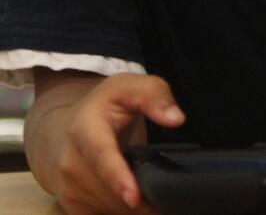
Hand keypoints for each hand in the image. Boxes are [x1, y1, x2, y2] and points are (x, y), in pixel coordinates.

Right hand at [45, 73, 183, 214]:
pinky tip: (140, 203)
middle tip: (172, 196)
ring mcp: (68, 188)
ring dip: (137, 209)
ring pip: (110, 209)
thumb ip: (155, 95)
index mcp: (85, 129)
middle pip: (110, 192)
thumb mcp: (130, 87)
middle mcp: (70, 162)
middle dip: (144, 199)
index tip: (135, 197)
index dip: (118, 178)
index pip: (101, 157)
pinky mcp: (71, 206)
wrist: (66, 130)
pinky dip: (125, 213)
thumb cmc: (106, 106)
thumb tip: (176, 118)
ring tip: (158, 197)